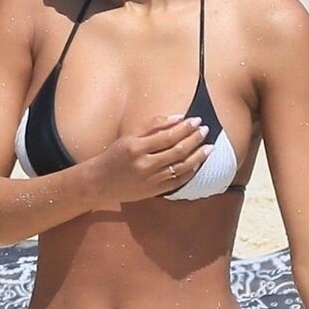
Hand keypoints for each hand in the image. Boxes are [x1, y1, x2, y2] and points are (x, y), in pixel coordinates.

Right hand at [87, 115, 211, 206]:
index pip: (168, 135)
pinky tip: (198, 164)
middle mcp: (145, 165)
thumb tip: (178, 118)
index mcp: (137, 148)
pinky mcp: (154, 191)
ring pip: (181, 166)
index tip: (196, 120)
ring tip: (208, 147)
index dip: (185, 127)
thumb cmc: (114, 156)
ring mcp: (151, 180)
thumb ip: (152, 125)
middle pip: (178, 150)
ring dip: (198, 156)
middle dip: (195, 139)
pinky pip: (178, 181)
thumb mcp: (129, 136)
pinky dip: (190, 172)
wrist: (100, 183)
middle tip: (205, 130)